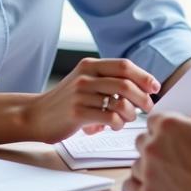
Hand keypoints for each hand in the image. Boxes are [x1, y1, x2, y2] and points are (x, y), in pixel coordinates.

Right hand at [24, 57, 158, 143]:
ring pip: (120, 103)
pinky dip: (117, 124)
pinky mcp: (77, 113)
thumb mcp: (84, 81)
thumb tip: (141, 87)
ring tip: (126, 119)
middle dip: (143, 97)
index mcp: (90, 65)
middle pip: (126, 84)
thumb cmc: (66, 101)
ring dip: (130, 114)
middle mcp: (85, 77)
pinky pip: (109, 118)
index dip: (143, 76)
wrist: (36, 115)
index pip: (124, 65)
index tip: (155, 87)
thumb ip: (107, 80)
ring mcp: (80, 94)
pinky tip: (113, 126)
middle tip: (148, 107)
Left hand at [123, 108, 190, 190]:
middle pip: (142, 141)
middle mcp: (153, 146)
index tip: (171, 135)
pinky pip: (130, 186)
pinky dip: (137, 186)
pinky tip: (146, 186)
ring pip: (137, 164)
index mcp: (168, 125)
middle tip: (170, 155)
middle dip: (155, 146)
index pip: (154, 120)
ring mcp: (148, 171)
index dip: (164, 128)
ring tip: (164, 174)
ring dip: (147, 167)